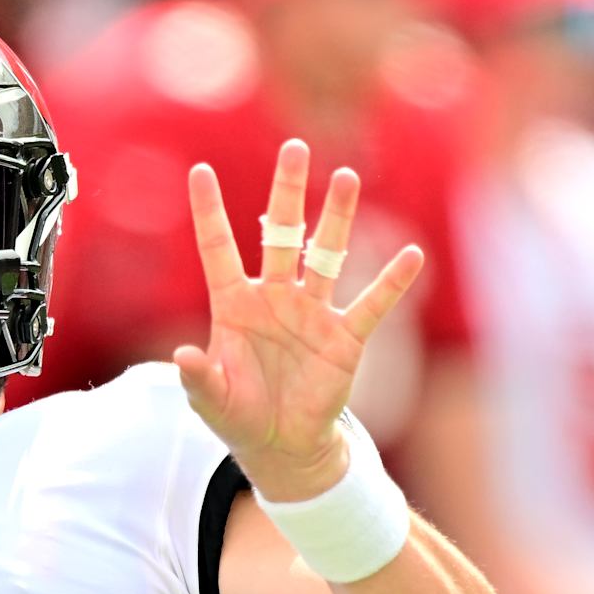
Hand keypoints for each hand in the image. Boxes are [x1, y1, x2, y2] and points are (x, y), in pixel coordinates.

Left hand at [175, 140, 423, 499]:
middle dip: (287, 193)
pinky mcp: (344, 338)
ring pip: (326, 255)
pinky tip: (411, 255)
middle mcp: (274, 298)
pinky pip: (371, 305)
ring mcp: (311, 313)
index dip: (210, 212)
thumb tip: (182, 357)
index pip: (218, 249)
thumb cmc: (239, 416)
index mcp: (234, 305)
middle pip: (280, 235)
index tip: (199, 171)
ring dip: (336, 218)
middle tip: (295, 147)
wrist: (281, 446)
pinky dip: (391, 283)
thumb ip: (198, 378)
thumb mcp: (211, 400)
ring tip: (346, 178)